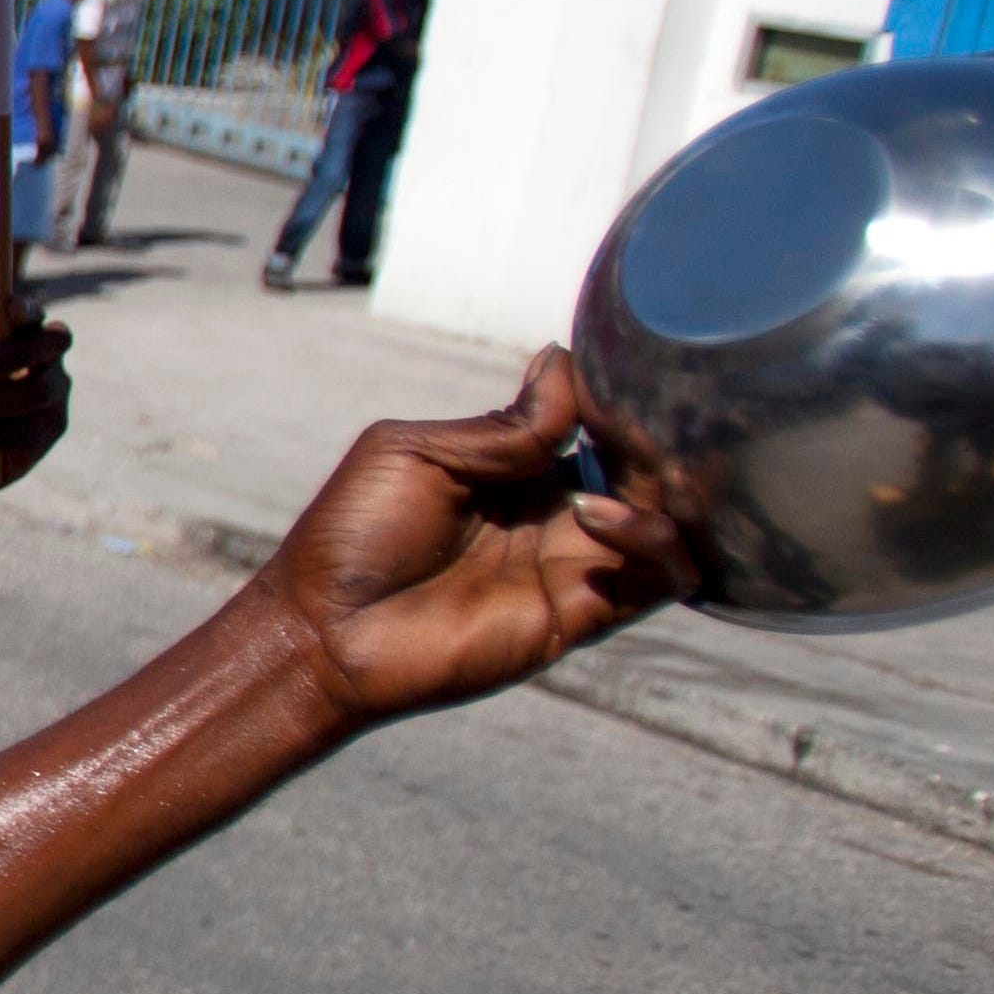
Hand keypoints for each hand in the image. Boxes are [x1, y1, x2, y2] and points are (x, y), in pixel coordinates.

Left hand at [0, 311, 72, 506]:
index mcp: (9, 338)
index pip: (30, 315)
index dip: (28, 309)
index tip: (15, 311)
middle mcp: (39, 360)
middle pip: (56, 340)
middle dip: (22, 353)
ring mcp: (51, 393)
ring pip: (43, 389)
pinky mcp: (50, 428)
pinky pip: (33, 428)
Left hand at [247, 353, 691, 727]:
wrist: (323, 632)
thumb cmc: (351, 538)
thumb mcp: (417, 454)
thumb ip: (500, 426)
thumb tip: (563, 362)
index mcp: (515, 469)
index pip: (597, 424)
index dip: (618, 398)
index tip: (626, 370)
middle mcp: (554, 513)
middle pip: (645, 469)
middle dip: (661, 440)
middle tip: (658, 420)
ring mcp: (572, 563)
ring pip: (670, 521)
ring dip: (669, 490)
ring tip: (639, 471)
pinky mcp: (580, 613)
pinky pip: (660, 579)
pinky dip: (655, 542)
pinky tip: (598, 516)